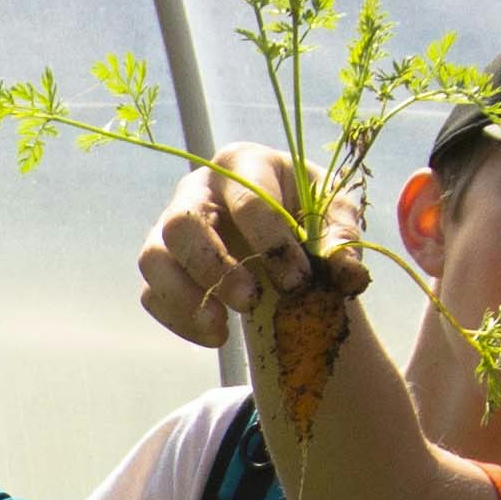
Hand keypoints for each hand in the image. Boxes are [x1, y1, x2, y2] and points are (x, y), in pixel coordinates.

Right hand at [134, 144, 327, 350]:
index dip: (271, 242)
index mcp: (243, 164)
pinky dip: (180, 319)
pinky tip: (218, 335)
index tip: (298, 282)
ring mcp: (170, 226)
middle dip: (215, 268)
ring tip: (222, 326)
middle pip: (183, 223)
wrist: (282, 234)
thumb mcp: (335, 215)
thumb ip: (342, 238)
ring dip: (185, 296)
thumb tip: (348, 275)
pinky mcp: (162, 264)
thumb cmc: (306, 213)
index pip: (247, 198)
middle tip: (252, 302)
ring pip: (153, 258)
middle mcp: (197, 189)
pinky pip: (152, 294)